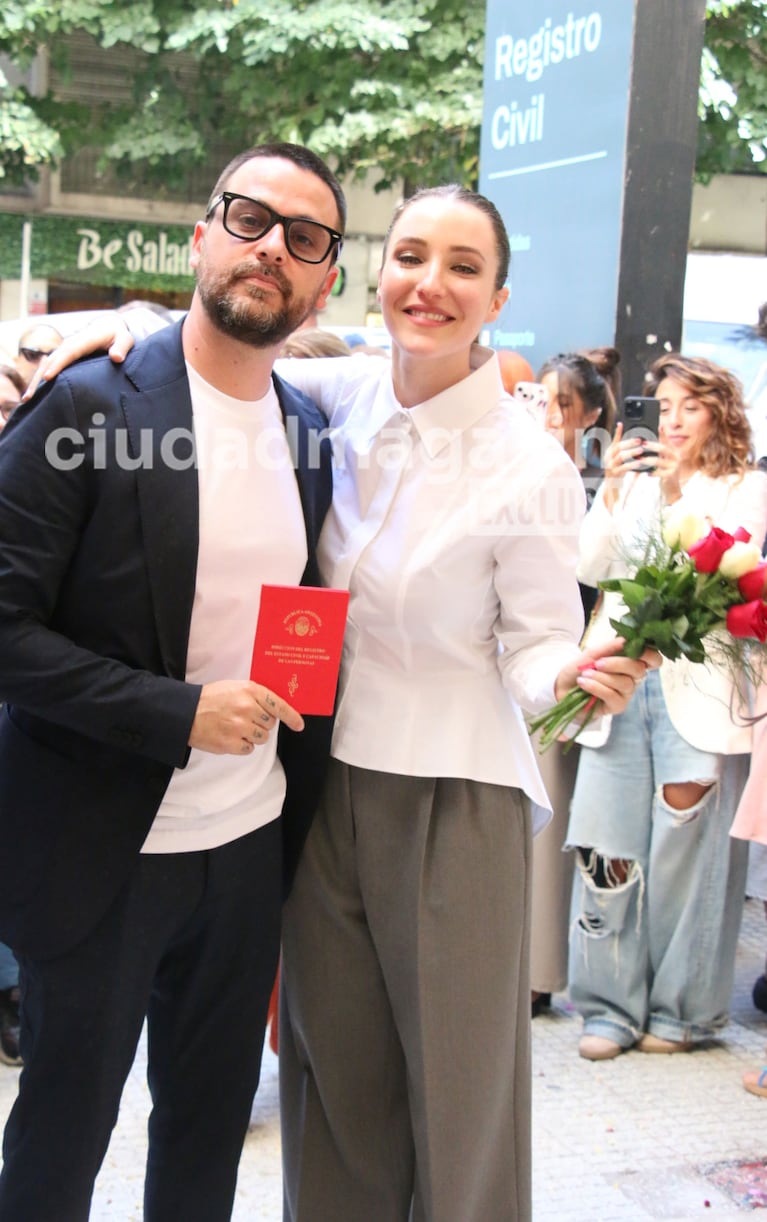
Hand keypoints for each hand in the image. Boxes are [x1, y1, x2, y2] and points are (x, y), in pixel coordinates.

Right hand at [22, 315, 134, 399]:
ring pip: (47, 365)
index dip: (58, 365)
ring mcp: (64, 350)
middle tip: (30, 396)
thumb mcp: (125, 339)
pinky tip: (33, 395)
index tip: (48, 378)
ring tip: (27, 399)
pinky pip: (49, 368)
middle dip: (40, 377)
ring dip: (35, 381)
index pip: (69, 353)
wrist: (107, 327)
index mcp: (85, 339)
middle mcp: (70, 344)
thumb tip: (116, 358)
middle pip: (52, 360)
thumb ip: (122, 347)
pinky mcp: (62, 357)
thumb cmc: (117, 336)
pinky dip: (40, 380)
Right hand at [189, 680, 303, 754]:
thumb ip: (256, 695)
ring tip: (237, 727)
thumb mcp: (236, 687)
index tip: (299, 725)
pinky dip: (242, 745)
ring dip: (253, 735)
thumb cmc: (211, 698)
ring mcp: (240, 727)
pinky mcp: (231, 743)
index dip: (292, 717)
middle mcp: (248, 708)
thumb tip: (275, 708)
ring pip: (262, 738)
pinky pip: (249, 749)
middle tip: (245, 718)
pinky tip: (231, 736)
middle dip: (262, 723)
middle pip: (270, 724)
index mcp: (250, 691)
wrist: (186, 712)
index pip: (279, 706)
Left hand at [554, 638, 660, 716]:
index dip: (649, 654)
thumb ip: (609, 647)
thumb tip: (625, 640)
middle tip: (597, 663)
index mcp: (631, 663)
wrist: (563, 687)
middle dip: (617, 664)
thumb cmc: (581, 669)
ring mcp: (626, 694)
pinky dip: (596, 687)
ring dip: (602, 677)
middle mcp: (633, 679)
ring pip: (625, 683)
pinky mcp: (617, 707)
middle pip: (639, 669)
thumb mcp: (592, 654)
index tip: (635, 648)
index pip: (653, 660)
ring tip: (585, 675)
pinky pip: (612, 696)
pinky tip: (583, 683)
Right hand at [602, 422, 646, 509]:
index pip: (614, 440)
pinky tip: (639, 463)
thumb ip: (623, 448)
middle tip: (640, 440)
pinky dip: (631, 465)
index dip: (617, 432)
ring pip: (620, 456)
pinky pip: (623, 468)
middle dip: (629, 442)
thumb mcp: (620, 459)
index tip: (621, 424)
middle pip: (618, 447)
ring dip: (631, 452)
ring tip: (641, 450)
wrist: (612, 487)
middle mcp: (608, 458)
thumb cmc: (618, 471)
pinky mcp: (614, 474)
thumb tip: (631, 437)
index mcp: (610, 452)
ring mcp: (610, 466)